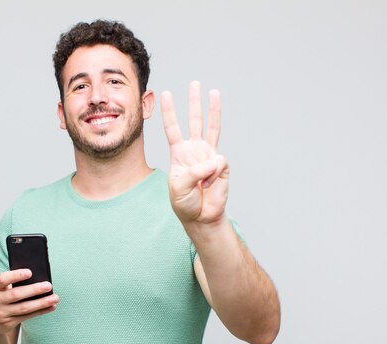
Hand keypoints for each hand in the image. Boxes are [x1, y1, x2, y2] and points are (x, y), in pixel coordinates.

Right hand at [0, 269, 58, 334]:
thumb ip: (12, 283)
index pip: (3, 280)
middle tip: (48, 285)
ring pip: (24, 308)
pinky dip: (41, 311)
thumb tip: (37, 276)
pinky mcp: (8, 324)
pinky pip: (27, 316)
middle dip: (34, 290)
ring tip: (55, 298)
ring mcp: (1, 314)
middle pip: (16, 295)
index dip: (16, 275)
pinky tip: (51, 307)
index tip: (30, 272)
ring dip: (42, 303)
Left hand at [161, 81, 229, 224]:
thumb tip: (213, 160)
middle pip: (194, 121)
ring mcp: (209, 156)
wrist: (201, 217)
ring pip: (212, 128)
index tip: (164, 94)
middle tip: (195, 83)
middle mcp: (194, 150)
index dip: (169, 112)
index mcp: (179, 154)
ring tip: (214, 92)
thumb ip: (193, 173)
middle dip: (193, 102)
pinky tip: (209, 184)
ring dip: (214, 110)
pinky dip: (213, 175)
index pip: (173, 128)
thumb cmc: (185, 203)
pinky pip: (219, 163)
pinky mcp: (222, 165)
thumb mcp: (179, 188)